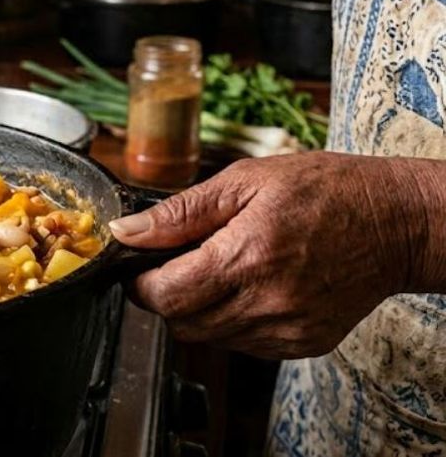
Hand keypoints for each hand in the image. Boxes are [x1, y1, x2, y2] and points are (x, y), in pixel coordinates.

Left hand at [110, 152, 445, 358]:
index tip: (139, 268)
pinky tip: (250, 287)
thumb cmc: (325, 190)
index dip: (140, 284)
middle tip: (179, 264)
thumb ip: (180, 212)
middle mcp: (267, 301)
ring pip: (209, 338)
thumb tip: (127, 232)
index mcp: (246, 257)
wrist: (397, 222)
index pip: (165, 296)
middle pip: (181, 324)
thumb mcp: (245, 180)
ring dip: (199, 310)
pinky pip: (244, 344)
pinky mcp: (304, 343)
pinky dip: (233, 320)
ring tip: (222, 269)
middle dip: (167, 297)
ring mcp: (287, 328)